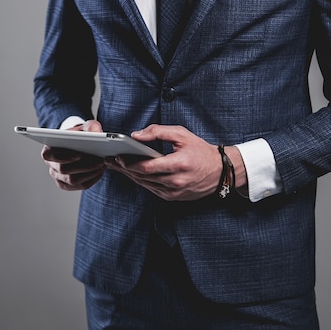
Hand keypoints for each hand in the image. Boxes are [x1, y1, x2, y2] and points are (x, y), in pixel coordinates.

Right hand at [41, 120, 105, 190]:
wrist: (79, 143)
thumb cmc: (78, 135)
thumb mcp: (83, 127)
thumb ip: (90, 126)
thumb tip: (95, 130)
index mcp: (49, 149)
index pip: (48, 156)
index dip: (63, 157)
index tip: (79, 155)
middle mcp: (51, 165)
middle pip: (63, 170)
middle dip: (83, 167)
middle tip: (100, 161)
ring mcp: (58, 176)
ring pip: (72, 181)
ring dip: (89, 174)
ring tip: (102, 166)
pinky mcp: (67, 184)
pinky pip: (79, 186)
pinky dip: (91, 180)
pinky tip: (100, 172)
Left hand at [104, 124, 246, 201]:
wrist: (220, 171)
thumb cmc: (201, 150)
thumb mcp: (182, 134)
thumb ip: (158, 132)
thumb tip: (136, 135)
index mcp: (178, 165)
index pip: (147, 167)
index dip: (129, 163)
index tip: (116, 156)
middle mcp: (175, 182)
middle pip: (142, 177)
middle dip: (124, 168)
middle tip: (110, 160)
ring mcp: (174, 192)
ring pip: (145, 185)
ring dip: (130, 176)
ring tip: (117, 166)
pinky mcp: (173, 197)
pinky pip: (152, 189)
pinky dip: (141, 181)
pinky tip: (132, 173)